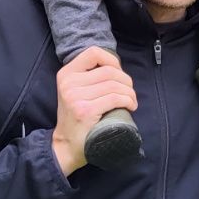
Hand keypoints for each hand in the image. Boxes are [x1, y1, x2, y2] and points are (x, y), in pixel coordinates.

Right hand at [51, 46, 136, 175]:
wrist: (66, 145)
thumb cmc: (76, 117)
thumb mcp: (74, 91)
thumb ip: (88, 77)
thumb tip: (116, 67)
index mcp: (66, 74)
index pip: (93, 53)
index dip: (112, 60)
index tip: (119, 73)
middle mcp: (69, 83)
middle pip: (108, 71)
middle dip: (126, 81)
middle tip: (130, 92)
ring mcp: (76, 97)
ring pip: (114, 85)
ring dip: (130, 93)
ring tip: (131, 101)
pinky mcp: (85, 111)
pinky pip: (115, 99)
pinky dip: (128, 101)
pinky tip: (130, 106)